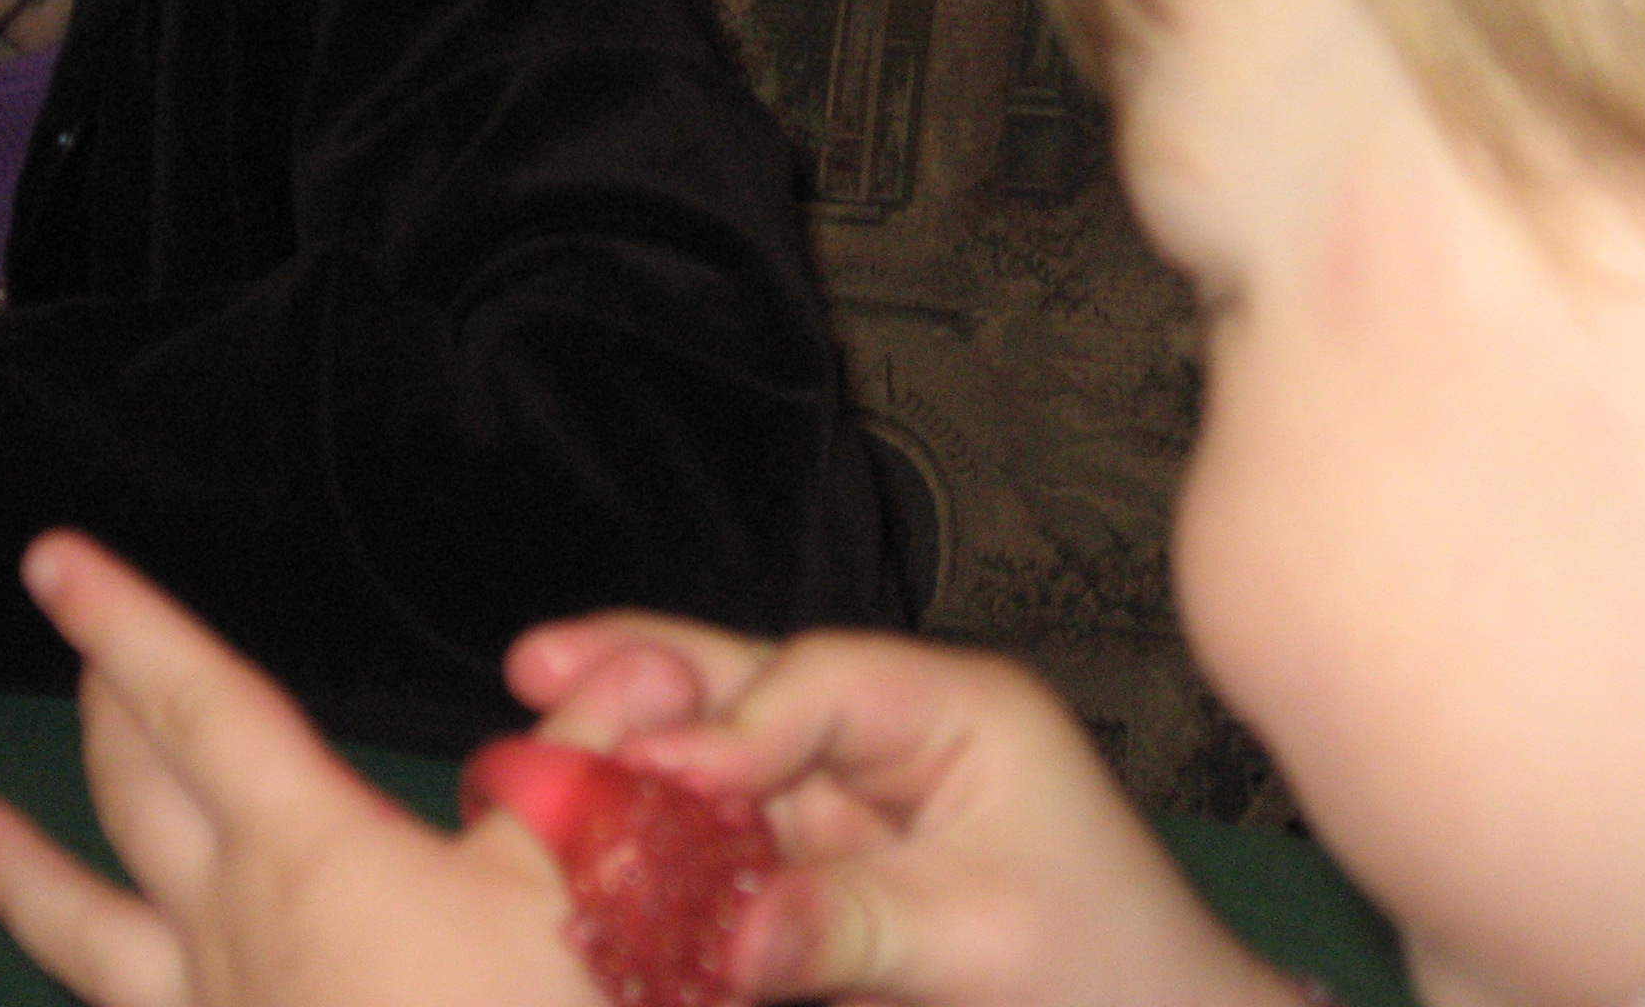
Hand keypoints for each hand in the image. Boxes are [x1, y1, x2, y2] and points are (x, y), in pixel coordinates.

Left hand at [0, 531, 605, 1006]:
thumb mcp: (586, 889)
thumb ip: (597, 765)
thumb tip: (652, 663)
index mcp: (310, 854)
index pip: (199, 705)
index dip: (126, 621)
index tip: (55, 559)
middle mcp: (230, 935)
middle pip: (136, 798)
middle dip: (102, 712)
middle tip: (70, 650)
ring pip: (83, 935)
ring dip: (22, 871)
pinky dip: (93, 996)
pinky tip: (97, 1003)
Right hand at [511, 617, 1302, 1006]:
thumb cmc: (1113, 977)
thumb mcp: (981, 944)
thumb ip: (846, 927)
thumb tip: (728, 937)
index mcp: (955, 710)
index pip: (816, 680)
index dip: (725, 719)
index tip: (646, 768)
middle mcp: (895, 736)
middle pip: (754, 689)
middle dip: (648, 680)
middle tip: (534, 668)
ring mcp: (857, 804)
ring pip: (728, 766)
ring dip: (640, 768)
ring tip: (530, 747)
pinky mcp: (830, 873)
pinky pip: (733, 850)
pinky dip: (670, 856)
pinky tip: (590, 855)